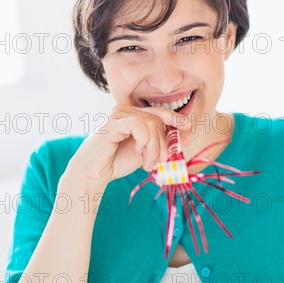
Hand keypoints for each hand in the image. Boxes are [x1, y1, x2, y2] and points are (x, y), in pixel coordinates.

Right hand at [69, 104, 191, 186]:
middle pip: (158, 119)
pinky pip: (139, 125)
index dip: (176, 120)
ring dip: (154, 148)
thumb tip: (185, 135)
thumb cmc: (117, 161)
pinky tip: (138, 152)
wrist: (94, 173)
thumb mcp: (146, 151)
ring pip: (151, 124)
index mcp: (133, 114)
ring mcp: (119, 113)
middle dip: (164, 143)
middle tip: (160, 163)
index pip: (160, 111)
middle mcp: (126, 109)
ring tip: (147, 164)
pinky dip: (144, 141)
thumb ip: (161, 142)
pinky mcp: (113, 121)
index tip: (189, 131)